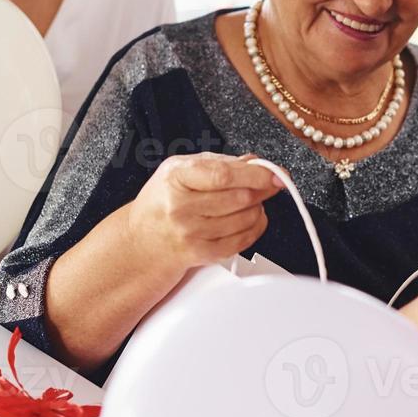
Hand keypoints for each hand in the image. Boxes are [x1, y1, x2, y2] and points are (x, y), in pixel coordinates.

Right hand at [124, 152, 282, 272]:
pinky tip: (247, 220)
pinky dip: (254, 228)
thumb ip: (220, 163)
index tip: (276, 173)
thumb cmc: (163, 202)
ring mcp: (190, 233)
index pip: (223, 175)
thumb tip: (257, 163)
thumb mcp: (181, 170)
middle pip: (239, 197)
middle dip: (262, 190)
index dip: (256, 174)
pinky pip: (242, 241)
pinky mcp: (201, 254)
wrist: (141, 241)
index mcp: (175, 177)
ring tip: (248, 203)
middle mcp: (180, 206)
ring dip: (257, 209)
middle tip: (267, 185)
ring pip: (245, 219)